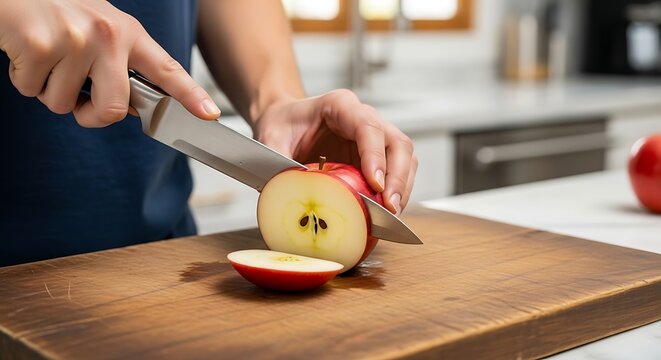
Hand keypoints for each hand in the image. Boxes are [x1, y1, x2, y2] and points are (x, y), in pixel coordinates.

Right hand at [0, 0, 219, 126]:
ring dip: (47, 89)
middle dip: (89, 116)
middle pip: (113, 110)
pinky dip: (22, 78)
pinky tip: (23, 49)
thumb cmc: (54, 9)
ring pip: (63, 104)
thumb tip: (128, 108)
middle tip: (75, 98)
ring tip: (43, 54)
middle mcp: (107, 35)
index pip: (166, 69)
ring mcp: (75, 39)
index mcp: (127, 32)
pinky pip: (31, 90)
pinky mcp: (39, 45)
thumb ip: (118, 63)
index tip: (210, 114)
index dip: (191, 95)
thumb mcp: (97, 28)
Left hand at [253, 89, 417, 214]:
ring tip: (390, 214)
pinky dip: (396, 191)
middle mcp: (363, 117)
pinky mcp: (376, 156)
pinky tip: (386, 211)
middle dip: (398, 177)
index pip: (368, 127)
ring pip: (404, 157)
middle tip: (389, 207)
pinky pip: (398, 171)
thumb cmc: (280, 125)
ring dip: (402, 187)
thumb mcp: (270, 140)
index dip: (375, 156)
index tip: (376, 185)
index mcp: (339, 105)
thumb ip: (279, 164)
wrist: (283, 122)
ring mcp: (374, 137)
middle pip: (396, 142)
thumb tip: (295, 196)